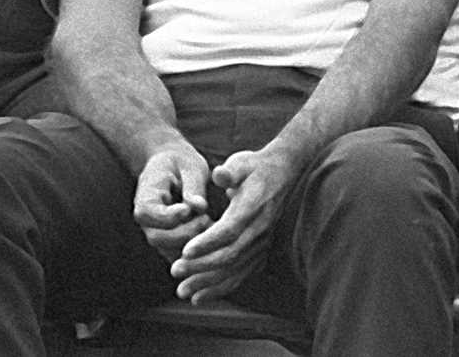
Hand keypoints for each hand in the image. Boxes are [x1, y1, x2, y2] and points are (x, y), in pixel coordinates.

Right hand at [133, 145, 211, 264]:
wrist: (174, 168)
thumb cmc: (182, 163)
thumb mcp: (189, 166)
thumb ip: (193, 186)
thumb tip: (199, 207)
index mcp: (145, 197)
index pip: (147, 213)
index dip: (168, 216)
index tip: (188, 209)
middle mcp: (147, 221)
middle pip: (158, 238)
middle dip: (184, 232)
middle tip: (206, 220)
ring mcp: (158, 234)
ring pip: (170, 251)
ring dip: (193, 245)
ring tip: (214, 229)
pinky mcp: (172, 243)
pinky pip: (182, 256)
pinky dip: (199, 252)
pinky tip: (217, 241)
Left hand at [170, 146, 299, 303]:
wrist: (283, 173)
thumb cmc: (255, 167)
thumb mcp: (242, 161)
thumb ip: (230, 171)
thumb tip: (219, 174)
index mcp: (252, 206)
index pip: (230, 229)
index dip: (208, 242)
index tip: (185, 251)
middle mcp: (259, 228)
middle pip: (230, 254)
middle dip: (201, 266)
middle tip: (175, 271)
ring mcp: (262, 241)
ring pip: (235, 269)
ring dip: (208, 283)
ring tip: (183, 291)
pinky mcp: (261, 249)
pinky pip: (242, 274)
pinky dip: (221, 288)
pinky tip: (200, 297)